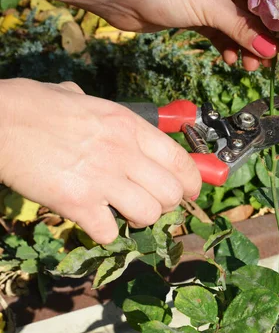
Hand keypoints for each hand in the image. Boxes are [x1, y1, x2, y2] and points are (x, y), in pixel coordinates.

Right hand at [0, 79, 200, 243]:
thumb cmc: (32, 105)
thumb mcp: (79, 98)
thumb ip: (99, 111)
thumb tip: (91, 105)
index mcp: (128, 125)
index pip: (180, 161)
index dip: (193, 182)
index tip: (191, 191)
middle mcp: (123, 152)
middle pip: (171, 193)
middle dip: (166, 204)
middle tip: (151, 203)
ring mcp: (102, 179)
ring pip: (148, 215)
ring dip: (138, 219)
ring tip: (122, 212)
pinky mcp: (77, 203)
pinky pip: (109, 233)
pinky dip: (104, 233)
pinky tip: (92, 221)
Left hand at [99, 0, 277, 70]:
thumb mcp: (212, 10)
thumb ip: (242, 31)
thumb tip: (271, 52)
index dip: (277, 17)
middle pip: (252, 11)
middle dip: (259, 36)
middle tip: (269, 60)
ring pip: (235, 24)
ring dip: (243, 45)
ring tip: (249, 66)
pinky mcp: (196, 13)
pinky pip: (219, 31)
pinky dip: (225, 44)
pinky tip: (229, 59)